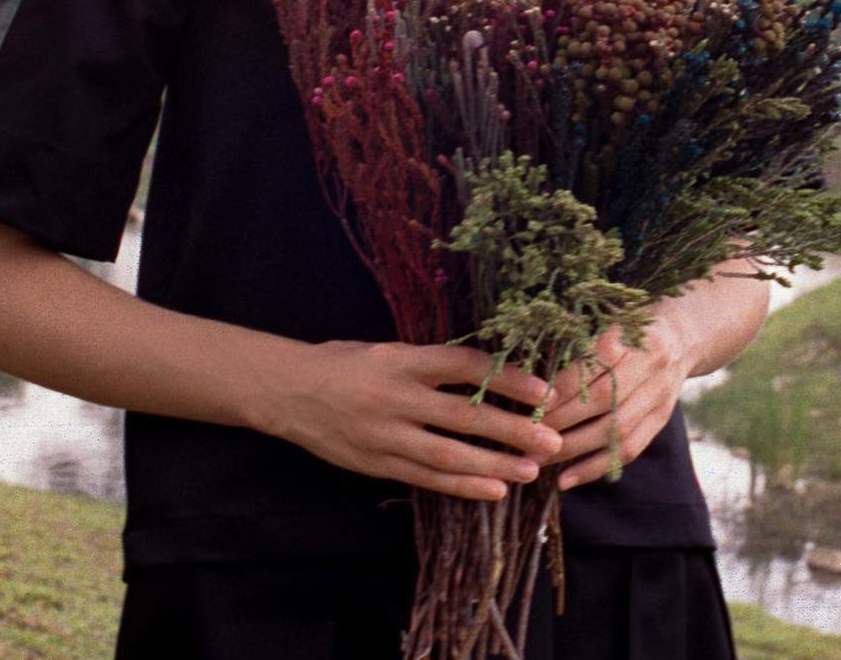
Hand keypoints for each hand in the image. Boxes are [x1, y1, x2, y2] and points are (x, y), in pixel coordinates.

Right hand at [268, 338, 562, 502]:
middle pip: (463, 415)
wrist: (289, 391)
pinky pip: (425, 479)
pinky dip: (462, 487)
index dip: (505, 378)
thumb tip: (489, 372)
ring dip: (494, 465)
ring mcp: (384, 435)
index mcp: (402, 359)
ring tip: (531, 471)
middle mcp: (395, 396)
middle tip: (551, 440)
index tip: (542, 390)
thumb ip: (431, 363)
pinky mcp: (376, 464)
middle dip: (512, 430)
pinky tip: (494, 491)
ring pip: (448, 456)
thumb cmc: (346, 362)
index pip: (463, 365)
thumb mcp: (389, 349)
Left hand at [539, 313, 694, 491]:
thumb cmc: (630, 329)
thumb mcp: (610, 323)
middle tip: (527, 436)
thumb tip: (538, 380)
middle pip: (606, 400)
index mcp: (635, 337)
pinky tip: (567, 479)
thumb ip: (582, 344)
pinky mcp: (660, 420)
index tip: (535, 401)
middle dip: (563, 421)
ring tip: (539, 460)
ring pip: (616, 431)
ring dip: (574, 450)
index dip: (566, 386)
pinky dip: (595, 467)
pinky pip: (629, 450)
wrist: (682, 337)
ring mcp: (659, 397)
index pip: (596, 365)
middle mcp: (650, 367)